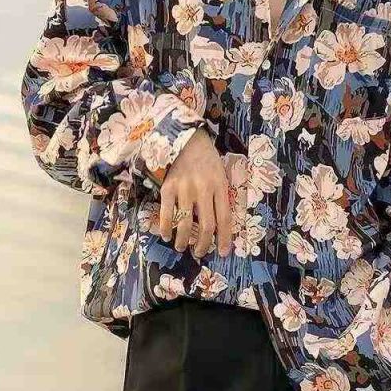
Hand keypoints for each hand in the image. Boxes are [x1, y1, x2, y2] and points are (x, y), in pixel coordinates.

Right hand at [159, 128, 231, 257]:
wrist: (186, 138)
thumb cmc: (207, 159)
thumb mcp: (221, 174)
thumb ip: (221, 196)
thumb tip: (220, 225)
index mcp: (220, 186)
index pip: (224, 218)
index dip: (224, 238)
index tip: (222, 252)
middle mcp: (203, 188)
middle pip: (205, 225)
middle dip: (202, 244)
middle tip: (199, 253)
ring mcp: (185, 188)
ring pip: (185, 222)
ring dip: (183, 240)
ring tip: (181, 247)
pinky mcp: (168, 187)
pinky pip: (167, 213)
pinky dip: (166, 227)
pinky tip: (166, 235)